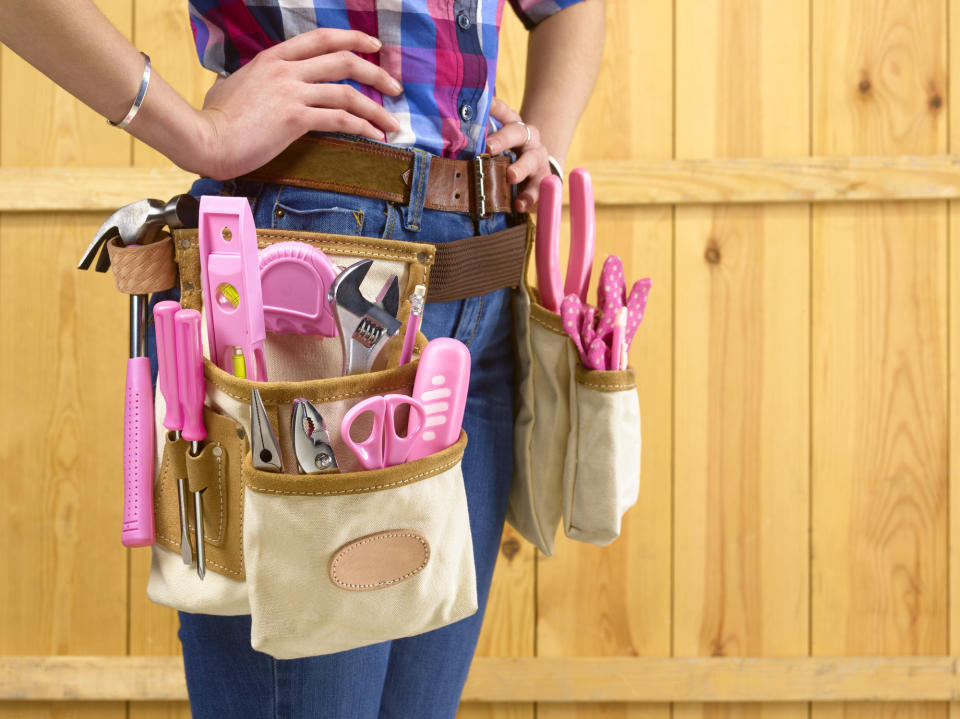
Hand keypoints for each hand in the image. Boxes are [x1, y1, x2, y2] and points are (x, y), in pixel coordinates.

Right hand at [192, 28, 402, 179]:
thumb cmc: (213, 118)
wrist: (205, 138)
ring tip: (393, 122)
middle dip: (376, 73)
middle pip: (343, 60)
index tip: (374, 47)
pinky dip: (364, 127)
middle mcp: (286, 70)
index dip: (352, 39)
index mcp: (273, 58)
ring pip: (348, 93)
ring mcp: (292, 92)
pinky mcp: (296, 119)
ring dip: (377, 108)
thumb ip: (255, 81)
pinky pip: (341, 120)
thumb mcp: (233, 85)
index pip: (322, 39)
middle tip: (395, 87)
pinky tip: (376, 136)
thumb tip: (254, 84)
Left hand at [484, 97, 550, 212]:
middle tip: (489, 147)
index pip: (505, 112)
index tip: (484, 102)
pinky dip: (529, 197)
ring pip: (531, 161)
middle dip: (503, 139)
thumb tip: (450, 137)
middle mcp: (529, 139)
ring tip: (510, 176)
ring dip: (520, 168)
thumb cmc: (509, 159)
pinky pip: (538, 189)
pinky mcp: (543, 181)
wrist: (538, 175)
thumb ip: (481, 141)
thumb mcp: (498, 147)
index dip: (495, 107)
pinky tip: (519, 204)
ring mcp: (537, 160)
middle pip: (518, 133)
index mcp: (515, 127)